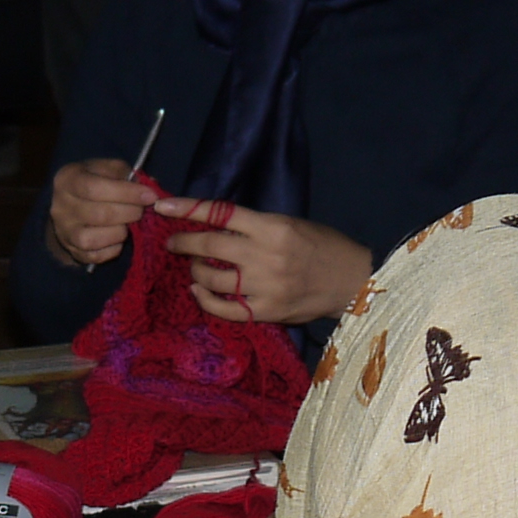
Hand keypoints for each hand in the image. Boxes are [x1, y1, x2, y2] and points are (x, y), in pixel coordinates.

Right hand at [46, 156, 155, 269]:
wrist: (70, 207)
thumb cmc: (94, 182)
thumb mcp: (106, 169)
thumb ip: (126, 174)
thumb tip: (149, 188)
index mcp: (68, 180)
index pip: (95, 188)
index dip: (127, 193)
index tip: (150, 196)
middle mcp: (60, 207)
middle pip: (100, 214)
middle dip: (130, 213)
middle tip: (142, 210)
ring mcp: (64, 232)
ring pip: (96, 239)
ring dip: (121, 232)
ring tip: (128, 223)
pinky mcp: (72, 251)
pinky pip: (96, 256)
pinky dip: (113, 248)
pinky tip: (118, 237)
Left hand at [157, 199, 374, 326]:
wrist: (353, 281)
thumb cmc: (322, 246)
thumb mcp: (290, 224)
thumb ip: (254, 226)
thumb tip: (214, 225)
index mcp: (272, 227)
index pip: (220, 212)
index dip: (188, 208)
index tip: (164, 207)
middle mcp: (266, 255)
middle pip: (209, 247)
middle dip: (183, 243)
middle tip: (173, 242)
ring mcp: (265, 286)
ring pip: (212, 280)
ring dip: (196, 271)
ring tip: (195, 267)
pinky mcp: (267, 311)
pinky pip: (224, 308)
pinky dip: (205, 299)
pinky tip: (199, 290)